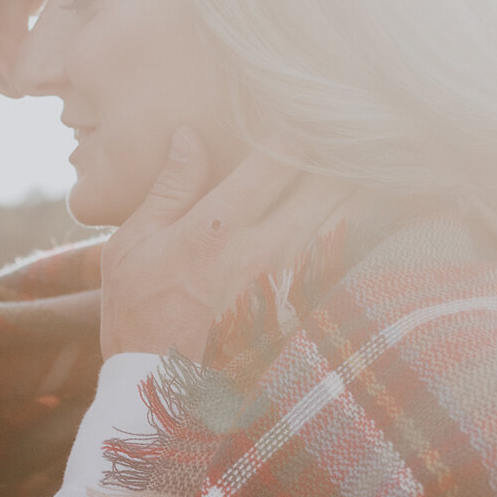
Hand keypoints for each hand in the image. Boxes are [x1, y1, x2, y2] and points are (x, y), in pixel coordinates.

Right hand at [99, 129, 352, 363]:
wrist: (156, 390)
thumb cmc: (136, 313)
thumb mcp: (130, 244)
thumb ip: (169, 187)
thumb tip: (190, 134)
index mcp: (216, 229)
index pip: (279, 158)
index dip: (298, 124)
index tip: (304, 107)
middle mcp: (263, 254)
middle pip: (329, 184)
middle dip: (341, 152)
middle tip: (347, 129)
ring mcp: (290, 286)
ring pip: (349, 220)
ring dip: (358, 187)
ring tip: (363, 163)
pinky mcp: (304, 311)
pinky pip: (347, 261)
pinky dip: (361, 232)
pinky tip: (366, 212)